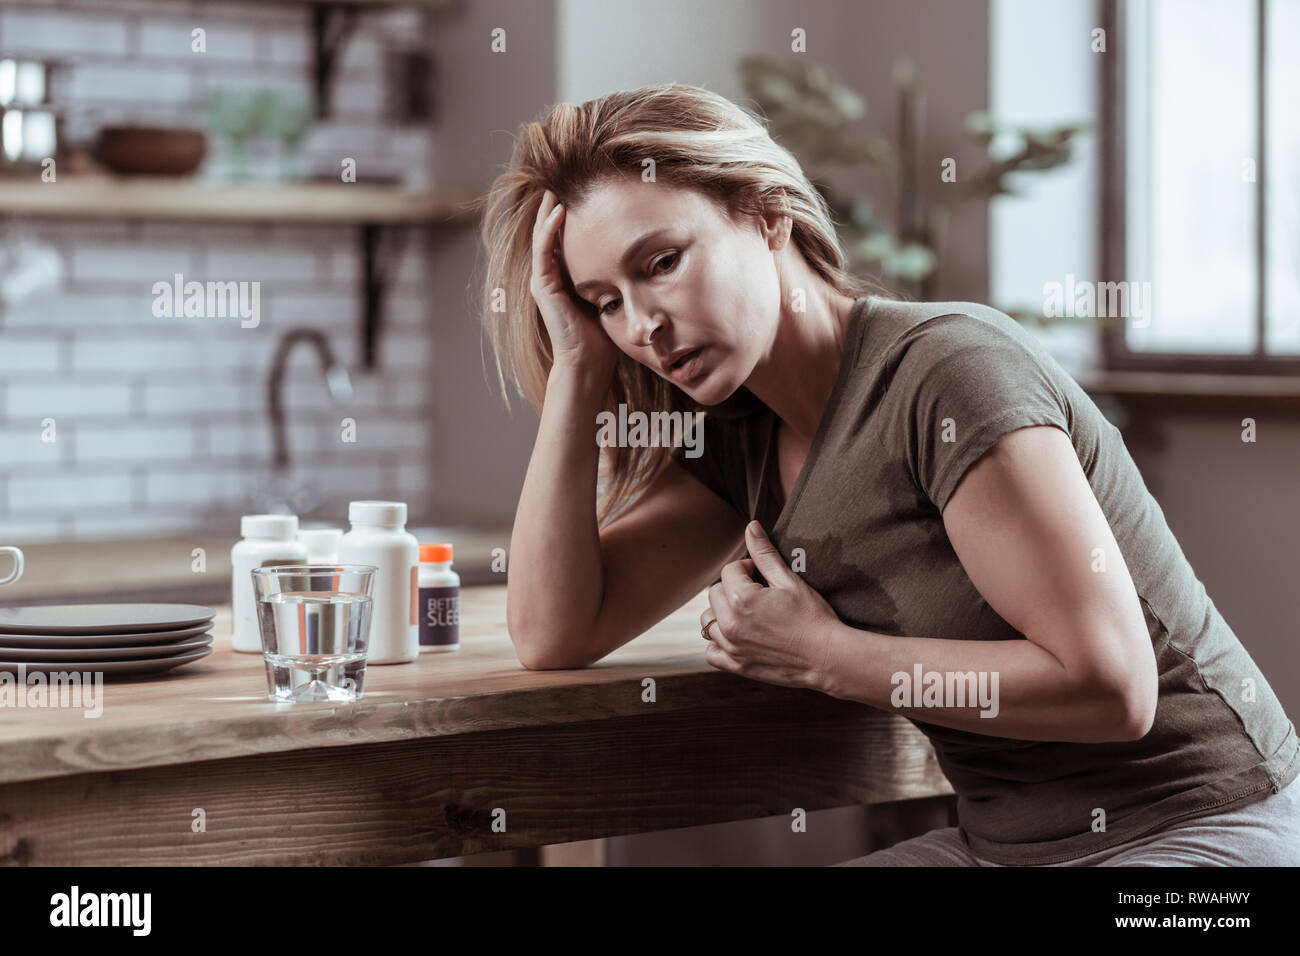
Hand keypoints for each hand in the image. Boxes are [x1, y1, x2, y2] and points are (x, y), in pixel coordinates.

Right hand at [530, 189, 618, 377]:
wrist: (589, 361)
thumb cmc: (602, 334)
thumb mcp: (610, 294)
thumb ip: (612, 274)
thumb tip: (637, 256)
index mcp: (564, 277)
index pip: (563, 238)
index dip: (570, 215)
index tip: (583, 192)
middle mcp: (549, 275)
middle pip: (549, 232)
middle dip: (555, 206)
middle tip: (564, 179)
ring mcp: (542, 279)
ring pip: (542, 236)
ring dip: (549, 210)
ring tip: (556, 186)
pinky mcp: (542, 286)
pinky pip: (543, 250)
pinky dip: (549, 229)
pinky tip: (559, 210)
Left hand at [701, 520, 841, 692]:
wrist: (828, 657)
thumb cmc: (813, 617)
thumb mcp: (789, 580)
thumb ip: (764, 554)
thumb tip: (750, 527)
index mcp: (742, 599)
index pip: (729, 570)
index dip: (747, 568)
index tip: (764, 577)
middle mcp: (730, 624)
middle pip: (715, 593)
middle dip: (733, 588)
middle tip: (759, 593)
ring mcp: (732, 648)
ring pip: (709, 621)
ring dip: (723, 613)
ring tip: (748, 614)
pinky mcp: (737, 666)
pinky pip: (711, 652)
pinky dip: (718, 643)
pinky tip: (737, 636)